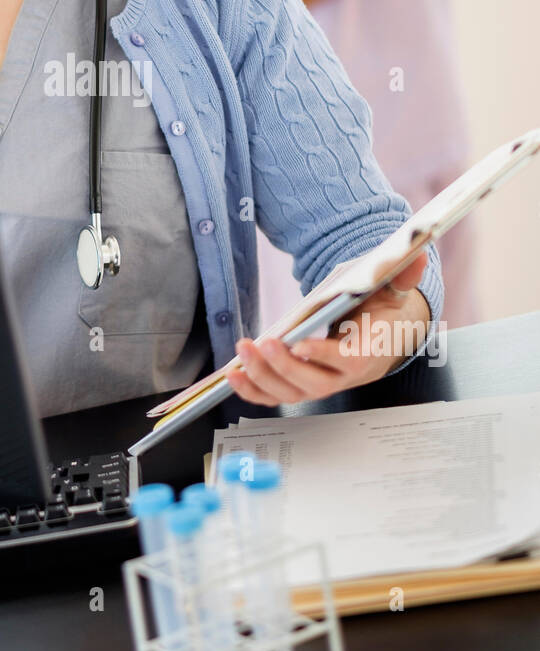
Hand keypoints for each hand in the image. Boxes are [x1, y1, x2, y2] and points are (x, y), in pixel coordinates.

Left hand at [227, 251, 432, 406]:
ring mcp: (318, 384)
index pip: (346, 361)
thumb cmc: (380, 317)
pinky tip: (234, 374)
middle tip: (262, 343)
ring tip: (241, 353)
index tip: (299, 344)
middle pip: (313, 383)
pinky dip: (253, 390)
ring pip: (289, 393)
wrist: (379, 340)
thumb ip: (401, 277)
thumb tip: (415, 254)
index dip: (322, 355)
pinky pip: (275, 396)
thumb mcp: (393, 293)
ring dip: (262, 378)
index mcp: (365, 354)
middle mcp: (341, 376)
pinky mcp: (300, 386)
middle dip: (284, 367)